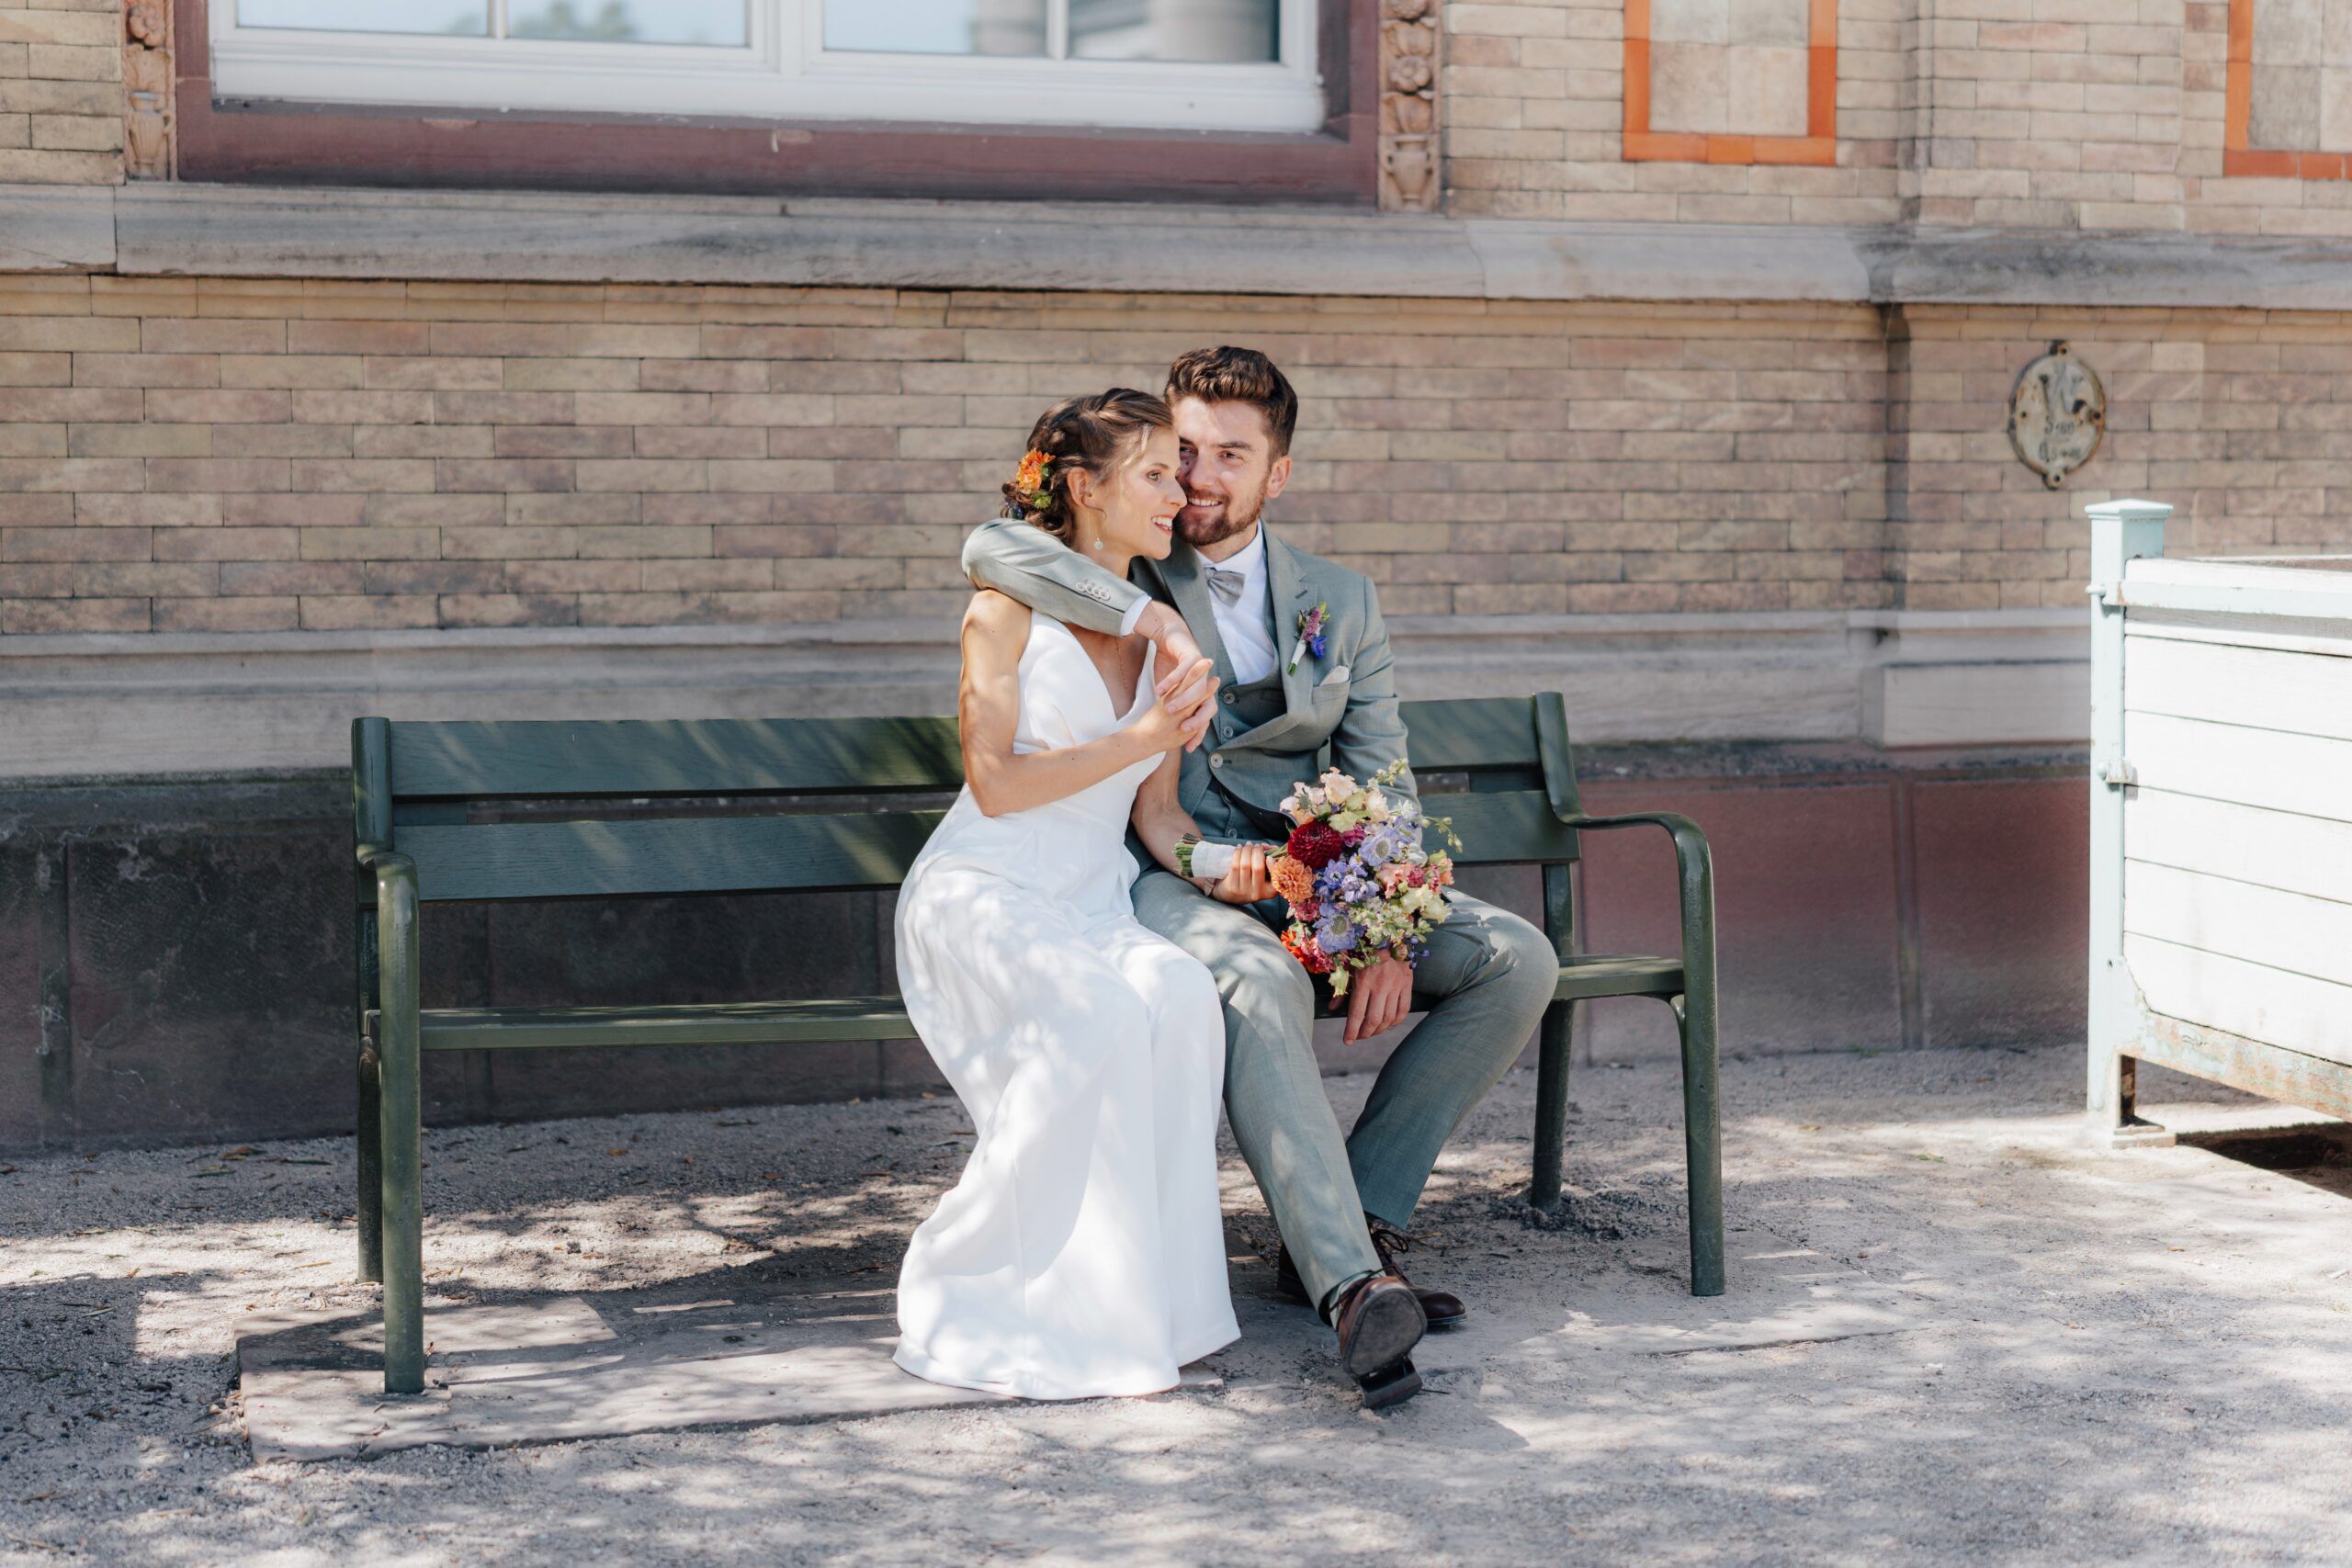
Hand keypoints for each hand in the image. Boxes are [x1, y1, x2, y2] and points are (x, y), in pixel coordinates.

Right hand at [1139, 605, 1214, 751]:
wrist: (1172, 638)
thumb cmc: (1171, 667)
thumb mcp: (1172, 693)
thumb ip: (1174, 708)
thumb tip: (1170, 732)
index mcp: (1202, 695)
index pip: (1204, 718)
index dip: (1199, 733)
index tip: (1189, 748)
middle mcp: (1205, 684)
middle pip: (1206, 706)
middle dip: (1195, 719)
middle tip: (1182, 729)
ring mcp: (1201, 671)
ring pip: (1195, 691)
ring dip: (1182, 701)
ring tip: (1168, 709)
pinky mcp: (1192, 657)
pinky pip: (1181, 673)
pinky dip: (1170, 681)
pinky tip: (1158, 689)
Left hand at [1210, 841, 1278, 904]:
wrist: (1231, 895)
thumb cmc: (1251, 882)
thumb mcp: (1264, 877)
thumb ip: (1270, 862)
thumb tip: (1273, 847)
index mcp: (1269, 891)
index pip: (1275, 878)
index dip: (1273, 865)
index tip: (1269, 857)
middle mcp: (1257, 893)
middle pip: (1258, 868)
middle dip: (1257, 852)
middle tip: (1256, 845)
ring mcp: (1243, 891)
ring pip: (1245, 865)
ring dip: (1247, 850)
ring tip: (1248, 845)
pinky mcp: (1232, 887)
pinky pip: (1235, 866)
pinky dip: (1237, 853)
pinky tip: (1239, 848)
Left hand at [1341, 953, 1413, 1043]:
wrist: (1390, 938)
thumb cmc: (1365, 953)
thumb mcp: (1349, 968)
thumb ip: (1341, 989)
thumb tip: (1332, 1009)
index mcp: (1364, 981)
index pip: (1356, 1013)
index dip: (1351, 1030)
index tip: (1347, 1041)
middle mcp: (1381, 985)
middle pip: (1374, 1019)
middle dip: (1365, 1033)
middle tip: (1359, 1037)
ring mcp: (1396, 986)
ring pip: (1389, 1018)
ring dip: (1379, 1030)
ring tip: (1372, 1032)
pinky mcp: (1407, 985)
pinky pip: (1403, 1010)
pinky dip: (1396, 1022)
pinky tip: (1388, 1025)